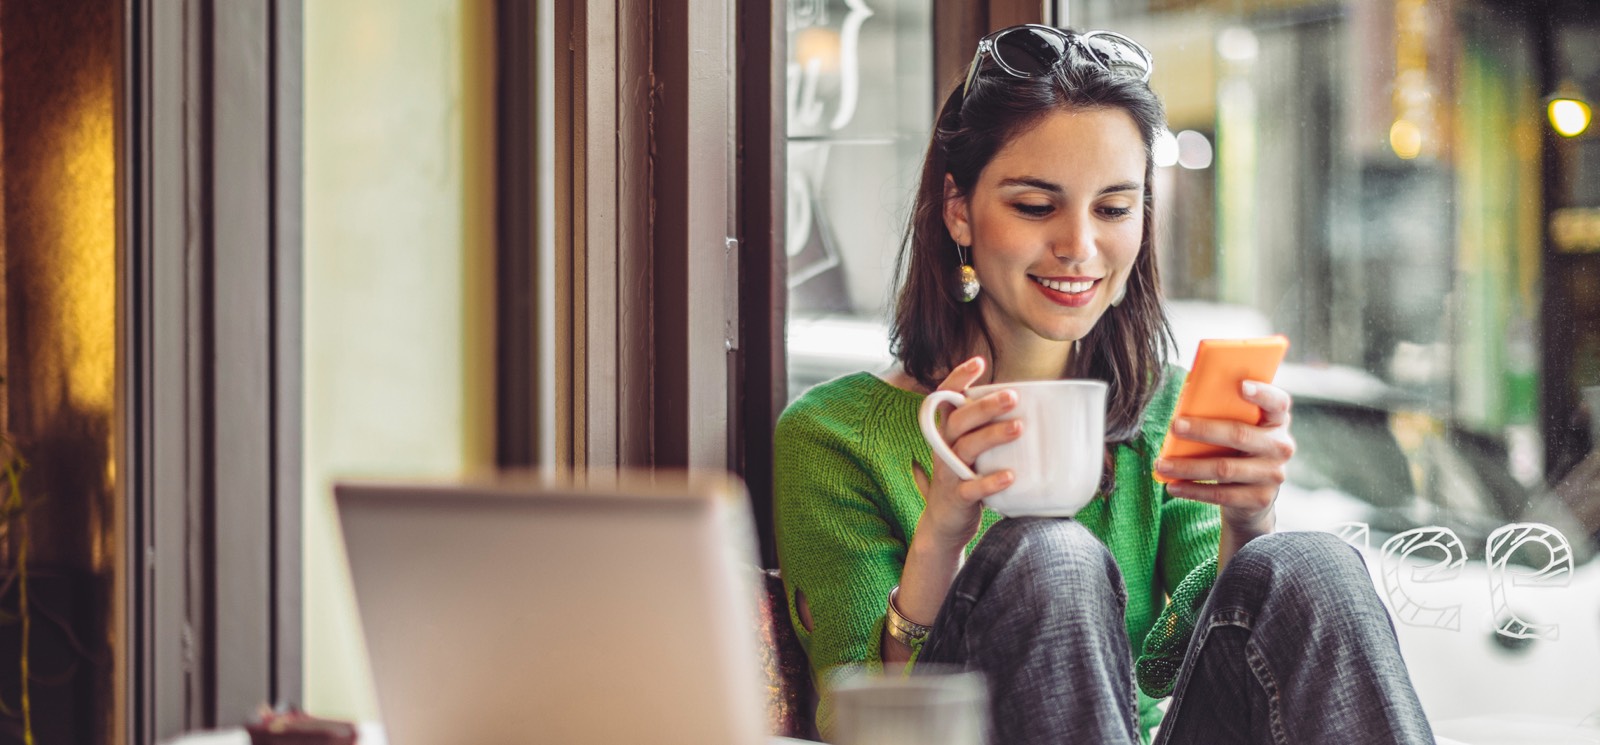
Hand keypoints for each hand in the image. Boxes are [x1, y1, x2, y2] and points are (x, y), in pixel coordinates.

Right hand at [912, 356, 1023, 549]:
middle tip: (1013, 395)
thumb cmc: (966, 478)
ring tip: (1019, 427)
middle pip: (958, 420)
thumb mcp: (971, 449)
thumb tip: (1033, 408)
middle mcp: (944, 448)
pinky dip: (990, 481)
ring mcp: (948, 473)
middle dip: (984, 405)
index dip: (958, 379)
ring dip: (992, 435)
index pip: (945, 398)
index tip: (979, 362)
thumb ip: (987, 428)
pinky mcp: (956, 497)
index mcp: (948, 432)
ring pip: (965, 448)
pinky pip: (971, 488)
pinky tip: (1010, 475)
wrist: (945, 523)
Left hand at [1153, 380, 1294, 529]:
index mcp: (1276, 420)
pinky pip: (1221, 494)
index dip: (1262, 393)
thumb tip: (1185, 395)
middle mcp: (1280, 446)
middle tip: (1174, 426)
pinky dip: (1193, 490)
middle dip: (1204, 430)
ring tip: (1161, 464)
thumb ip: (1222, 410)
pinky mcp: (1260, 499)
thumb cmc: (1236, 449)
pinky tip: (1173, 486)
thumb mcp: (1238, 427)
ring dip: (1188, 467)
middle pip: (1240, 435)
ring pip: (1225, 468)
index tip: (1241, 386)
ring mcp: (1273, 475)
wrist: (1253, 496)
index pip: (1278, 402)